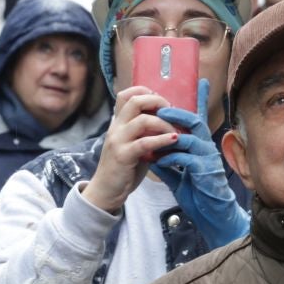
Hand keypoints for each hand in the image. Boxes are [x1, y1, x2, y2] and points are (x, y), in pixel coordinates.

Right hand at [79, 86, 176, 215]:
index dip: (145, 92)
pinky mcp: (123, 156)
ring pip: (143, 120)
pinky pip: (145, 142)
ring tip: (177, 133)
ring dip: (165, 124)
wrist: (106, 191)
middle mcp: (116, 128)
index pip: (126, 95)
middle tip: (172, 113)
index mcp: (118, 123)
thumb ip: (145, 132)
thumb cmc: (124, 168)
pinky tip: (173, 141)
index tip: (161, 102)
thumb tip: (168, 120)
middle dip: (158, 102)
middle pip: (135, 101)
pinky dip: (162, 140)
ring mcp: (118, 141)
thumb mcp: (133, 144)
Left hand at [152, 77, 248, 247]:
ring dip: (170, 135)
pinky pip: (188, 159)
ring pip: (191, 138)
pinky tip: (160, 161)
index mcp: (201, 146)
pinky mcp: (207, 173)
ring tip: (154, 134)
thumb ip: (166, 161)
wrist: (210, 215)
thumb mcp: (177, 174)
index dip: (200, 100)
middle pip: (195, 122)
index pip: (198, 119)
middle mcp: (207, 148)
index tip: (200, 81)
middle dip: (177, 113)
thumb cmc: (197, 193)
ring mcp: (209, 159)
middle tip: (159, 109)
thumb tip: (149, 152)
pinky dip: (171, 158)